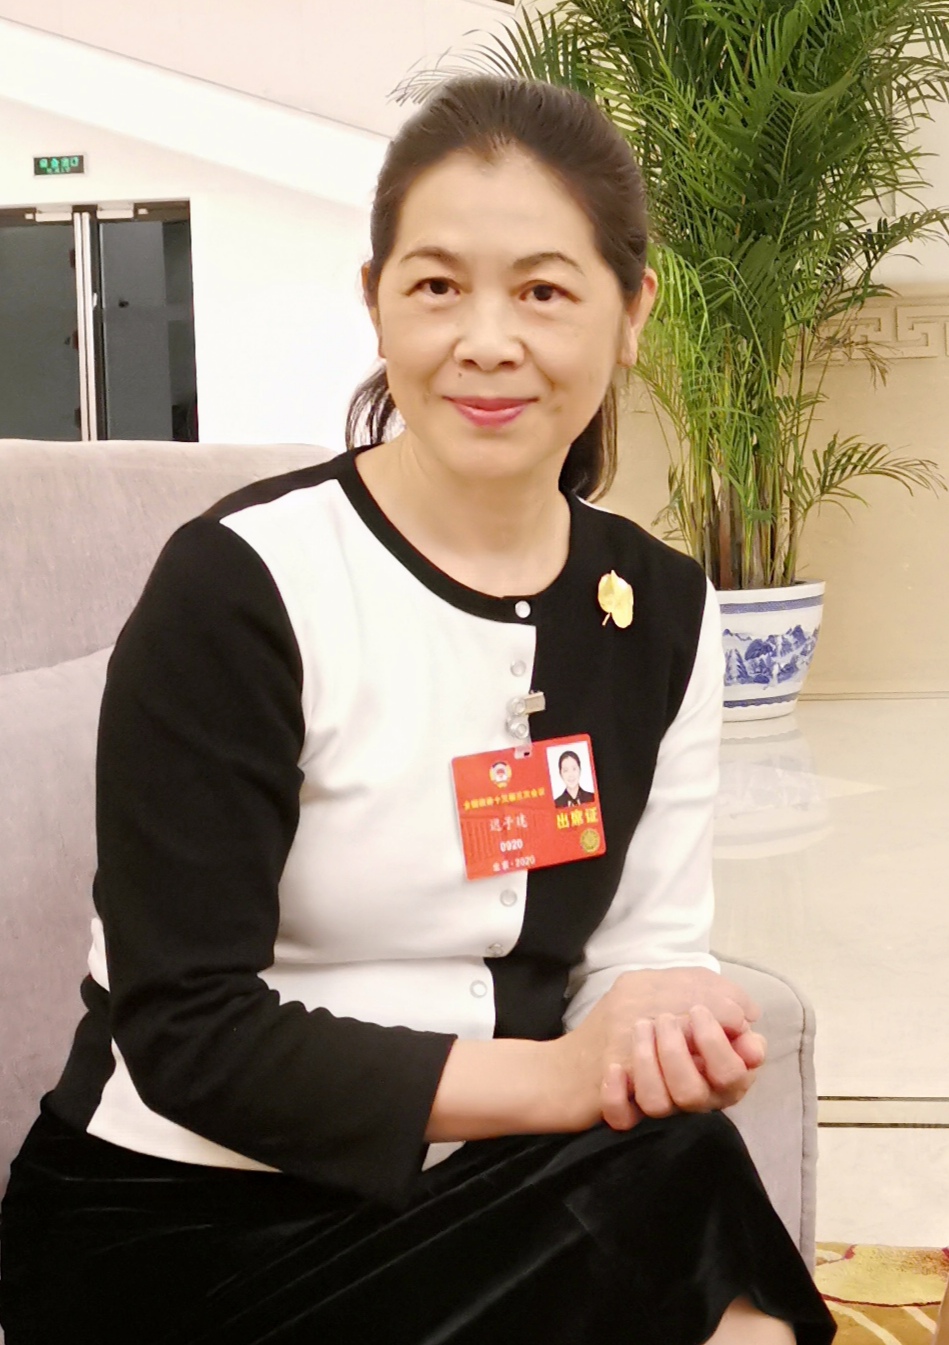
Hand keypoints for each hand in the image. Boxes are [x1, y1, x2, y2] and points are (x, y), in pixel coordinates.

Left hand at [627, 1005, 764, 1119]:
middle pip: (691, 1095)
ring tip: (640, 1027)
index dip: (715, 1045)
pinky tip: (614, 1068)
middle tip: (663, 1018)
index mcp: (724, 1073)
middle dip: (674, 1053)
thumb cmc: (674, 1002)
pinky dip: (616, 1097)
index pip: (731, 1076)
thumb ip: (729, 1002)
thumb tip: (747, 1023)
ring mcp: (664, 1103)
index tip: (698, 1011)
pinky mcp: (630, 1107)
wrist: (626, 1012)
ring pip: (657, 1104)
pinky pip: (622, 1119)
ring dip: (645, 1064)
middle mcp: (697, 1095)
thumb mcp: (701, 990)